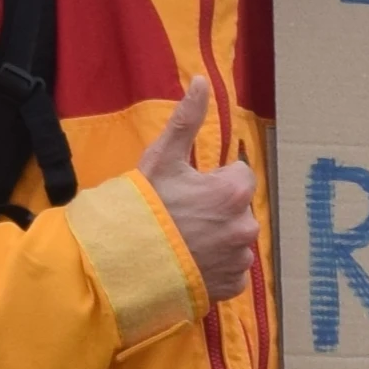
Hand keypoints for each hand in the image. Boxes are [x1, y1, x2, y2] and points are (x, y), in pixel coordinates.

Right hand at [138, 78, 256, 302]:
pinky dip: (216, 266)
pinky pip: (232, 271)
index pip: (241, 175)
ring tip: (184, 240)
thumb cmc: (144, 206)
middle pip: (239, 208)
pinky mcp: (231, 287)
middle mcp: (245, 226)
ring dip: (218, 238)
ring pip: (236, 240)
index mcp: (234, 192)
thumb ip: (187, 119)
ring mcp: (239, 260)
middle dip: (218, 209)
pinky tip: (191, 261)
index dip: (216, 180)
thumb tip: (202, 81)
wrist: (124, 262)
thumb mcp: (162, 157)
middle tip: (183, 215)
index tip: (191, 188)